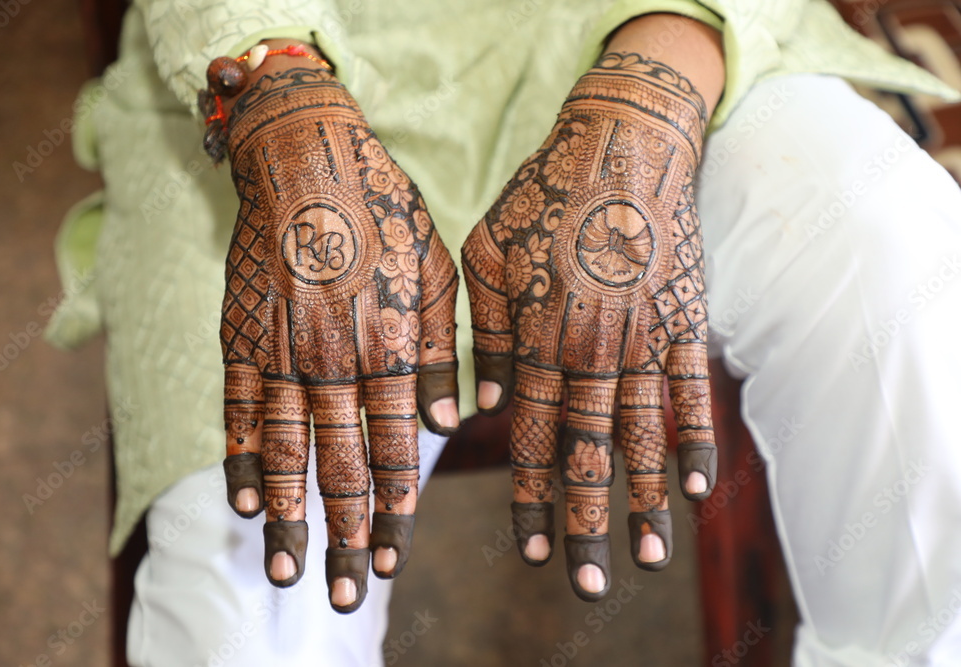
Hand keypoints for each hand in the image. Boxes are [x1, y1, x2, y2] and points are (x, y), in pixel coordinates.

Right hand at [203, 52, 459, 612]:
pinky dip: (243, 458)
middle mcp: (335, 358)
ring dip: (291, 515)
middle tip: (347, 595)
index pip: (396, 449)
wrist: (307, 156)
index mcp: (389, 346)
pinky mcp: (241, 336)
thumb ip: (437, 350)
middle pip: (341, 465)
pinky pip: (239, 409)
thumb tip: (453, 421)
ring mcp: (282, 350)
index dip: (395, 509)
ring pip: (289, 451)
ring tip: (289, 568)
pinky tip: (244, 502)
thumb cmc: (383, 212)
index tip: (394, 559)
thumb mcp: (436, 271)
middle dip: (346, 535)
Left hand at [462, 49, 716, 599]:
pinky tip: (699, 487)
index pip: (530, 434)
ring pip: (643, 434)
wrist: (621, 141)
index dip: (530, 496)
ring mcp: (644, 335)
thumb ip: (486, 334)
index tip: (529, 549)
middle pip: (588, 451)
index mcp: (538, 335)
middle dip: (585, 521)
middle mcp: (592, 347)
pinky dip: (696, 438)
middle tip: (589, 583)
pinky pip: (693, 389)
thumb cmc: (542, 195)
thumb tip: (483, 408)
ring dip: (645, 499)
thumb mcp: (485, 254)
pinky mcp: (686, 318)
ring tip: (646, 557)